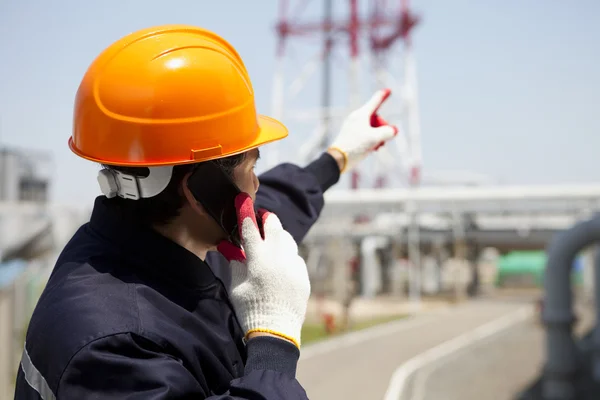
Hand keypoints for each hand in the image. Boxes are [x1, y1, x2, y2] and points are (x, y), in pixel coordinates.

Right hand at [217, 193, 310, 347]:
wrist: (277, 332)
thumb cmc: (251, 310)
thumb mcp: (236, 287)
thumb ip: (236, 263)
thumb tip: (231, 246)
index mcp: (259, 261)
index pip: (250, 230)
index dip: (245, 213)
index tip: (243, 200)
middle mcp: (279, 259)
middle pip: (274, 226)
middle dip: (266, 219)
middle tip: (260, 219)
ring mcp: (294, 266)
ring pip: (288, 239)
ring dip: (277, 236)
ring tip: (269, 241)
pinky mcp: (303, 275)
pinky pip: (295, 256)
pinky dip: (287, 254)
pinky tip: (279, 263)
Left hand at [328, 88, 398, 172]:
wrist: (337, 159)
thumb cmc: (355, 147)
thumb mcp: (374, 139)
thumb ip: (387, 132)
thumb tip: (393, 130)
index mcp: (361, 114)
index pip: (375, 102)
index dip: (383, 96)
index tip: (388, 90)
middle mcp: (356, 118)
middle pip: (375, 118)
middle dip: (382, 128)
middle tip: (383, 140)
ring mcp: (353, 126)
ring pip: (371, 128)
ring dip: (378, 136)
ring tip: (377, 147)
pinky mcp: (350, 135)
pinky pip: (365, 134)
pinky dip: (371, 140)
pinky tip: (371, 150)